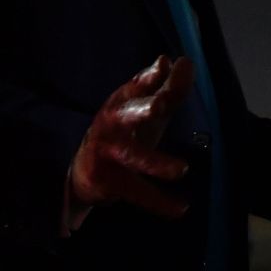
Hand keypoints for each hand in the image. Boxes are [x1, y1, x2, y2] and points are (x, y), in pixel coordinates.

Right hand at [69, 56, 194, 218]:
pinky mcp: (107, 179)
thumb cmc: (124, 132)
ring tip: (182, 169)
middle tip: (162, 107)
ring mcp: (107, 152)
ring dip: (156, 163)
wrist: (85, 171)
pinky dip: (159, 202)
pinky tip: (181, 208)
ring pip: (133, 156)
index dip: (150, 76)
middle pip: (129, 114)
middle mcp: (112, 123)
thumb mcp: (146, 110)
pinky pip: (137, 191)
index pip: (137, 85)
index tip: (163, 64)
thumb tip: (186, 62)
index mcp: (122, 102)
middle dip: (144, 109)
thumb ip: (169, 89)